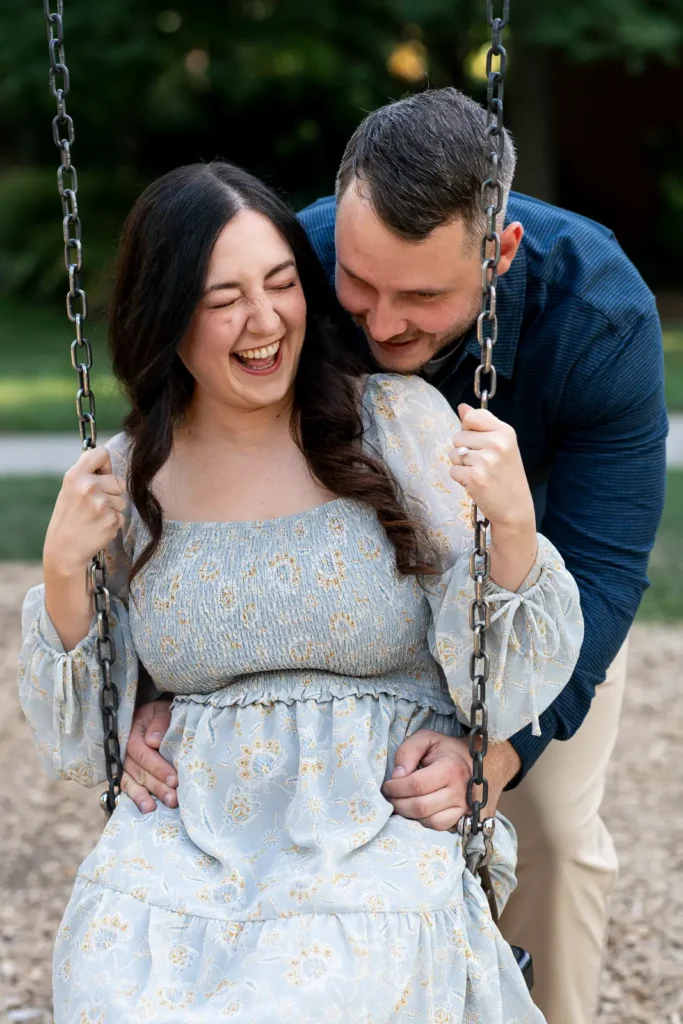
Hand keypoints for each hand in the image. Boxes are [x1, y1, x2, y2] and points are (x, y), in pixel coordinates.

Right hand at [44, 447, 125, 574]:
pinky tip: (97, 528)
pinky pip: (121, 516)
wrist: (64, 550)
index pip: (101, 453)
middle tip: (93, 506)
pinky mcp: (111, 520)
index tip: (101, 474)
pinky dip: (112, 523)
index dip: (105, 465)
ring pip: (122, 500)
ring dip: (112, 509)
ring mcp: (101, 504)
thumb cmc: (68, 519)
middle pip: (118, 480)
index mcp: (75, 476)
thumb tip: (108, 464)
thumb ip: (87, 476)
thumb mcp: (69, 491)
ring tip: (93, 518)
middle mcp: (88, 486)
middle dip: (111, 492)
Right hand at [121, 699, 174, 812]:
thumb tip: (153, 741)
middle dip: (156, 786)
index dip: (157, 767)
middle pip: (138, 771)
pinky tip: (144, 808)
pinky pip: (126, 786)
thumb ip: (160, 722)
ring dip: (143, 796)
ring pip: (130, 781)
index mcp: (131, 731)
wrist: (152, 716)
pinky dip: (134, 797)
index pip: (142, 753)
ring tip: (153, 809)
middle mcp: (123, 749)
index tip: (174, 779)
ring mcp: (122, 762)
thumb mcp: (162, 710)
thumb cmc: (160, 714)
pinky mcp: (124, 772)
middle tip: (172, 799)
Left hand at [382, 730, 521, 830]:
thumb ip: (407, 752)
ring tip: (402, 804)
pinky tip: (418, 811)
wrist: (484, 762)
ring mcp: (466, 808)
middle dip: (399, 804)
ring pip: (431, 821)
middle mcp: (461, 791)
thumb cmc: (449, 750)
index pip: (417, 785)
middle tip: (390, 797)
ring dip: (410, 816)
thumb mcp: (427, 739)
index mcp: (451, 768)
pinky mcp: (467, 819)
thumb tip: (397, 775)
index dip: (396, 788)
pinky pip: (441, 828)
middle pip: (422, 807)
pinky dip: (425, 822)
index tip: (387, 785)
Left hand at [449, 404, 534, 530]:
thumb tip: (462, 407)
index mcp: (505, 432)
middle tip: (482, 463)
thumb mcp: (502, 445)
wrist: (515, 508)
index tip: (480, 442)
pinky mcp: (474, 478)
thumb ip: (482, 424)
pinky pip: (453, 470)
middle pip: (458, 436)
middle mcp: (496, 443)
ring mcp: (485, 461)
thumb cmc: (507, 475)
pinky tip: (476, 483)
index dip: (469, 429)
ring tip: (479, 472)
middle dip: (464, 450)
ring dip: (461, 465)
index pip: (471, 416)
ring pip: (453, 454)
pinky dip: (460, 478)